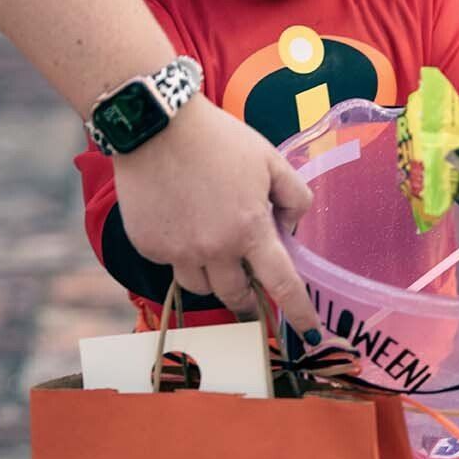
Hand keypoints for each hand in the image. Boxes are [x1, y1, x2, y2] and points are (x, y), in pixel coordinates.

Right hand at [112, 97, 319, 331]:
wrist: (155, 125)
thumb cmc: (218, 139)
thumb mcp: (270, 160)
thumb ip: (293, 197)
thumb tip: (289, 228)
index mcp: (250, 229)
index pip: (282, 285)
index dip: (299, 313)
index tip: (310, 334)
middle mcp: (214, 249)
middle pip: (236, 297)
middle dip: (248, 298)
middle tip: (249, 286)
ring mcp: (177, 251)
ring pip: (201, 287)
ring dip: (214, 276)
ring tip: (211, 245)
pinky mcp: (148, 246)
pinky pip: (171, 265)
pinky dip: (182, 253)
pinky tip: (180, 221)